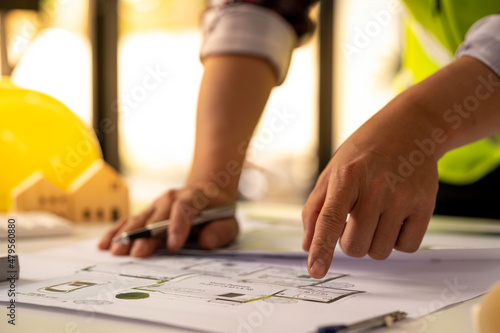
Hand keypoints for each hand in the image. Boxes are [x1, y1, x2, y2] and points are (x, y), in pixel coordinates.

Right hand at [98, 186, 237, 256]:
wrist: (206, 193)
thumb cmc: (217, 212)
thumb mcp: (229, 222)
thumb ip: (221, 232)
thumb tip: (207, 242)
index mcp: (194, 197)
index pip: (184, 209)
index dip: (178, 226)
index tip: (173, 245)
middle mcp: (172, 198)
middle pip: (157, 216)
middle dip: (147, 235)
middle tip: (137, 253)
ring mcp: (157, 204)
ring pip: (140, 218)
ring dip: (127, 234)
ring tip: (115, 250)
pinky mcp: (147, 212)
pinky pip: (130, 221)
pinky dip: (117, 231)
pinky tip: (105, 242)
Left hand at [302, 107, 439, 277]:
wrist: (410, 128)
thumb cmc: (365, 152)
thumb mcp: (332, 171)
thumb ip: (315, 209)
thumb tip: (307, 245)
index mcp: (347, 177)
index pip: (329, 219)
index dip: (321, 248)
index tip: (315, 271)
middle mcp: (376, 187)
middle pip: (355, 246)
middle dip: (350, 242)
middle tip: (356, 219)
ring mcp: (403, 197)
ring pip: (380, 251)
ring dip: (373, 242)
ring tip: (376, 214)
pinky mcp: (425, 205)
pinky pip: (406, 247)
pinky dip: (398, 240)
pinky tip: (396, 217)